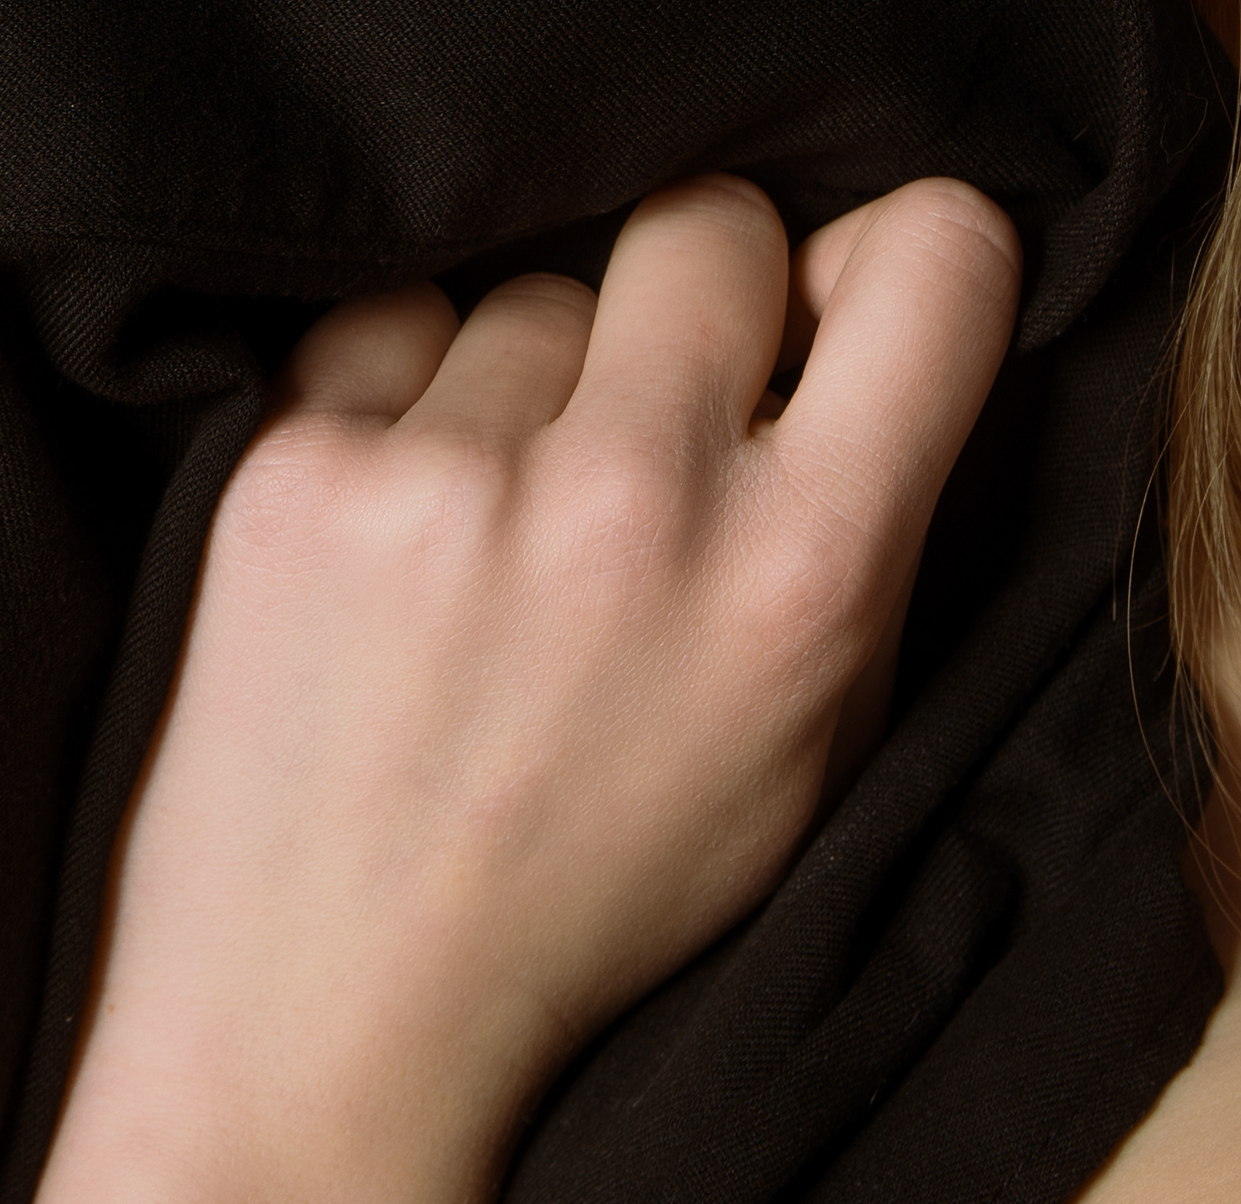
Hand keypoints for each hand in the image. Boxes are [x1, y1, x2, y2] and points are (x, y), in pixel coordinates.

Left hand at [40, 174, 1020, 1203]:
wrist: (335, 1020)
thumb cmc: (596, 876)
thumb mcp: (807, 733)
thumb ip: (861, 510)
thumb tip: (861, 272)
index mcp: (805, 574)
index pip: (940, 257)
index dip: (895, 251)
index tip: (840, 288)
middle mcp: (637, 502)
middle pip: (708, 222)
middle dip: (691, 293)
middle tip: (644, 402)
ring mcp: (456, 477)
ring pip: (533, 286)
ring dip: (525, 375)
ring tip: (492, 526)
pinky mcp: (300, 467)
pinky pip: (389, 321)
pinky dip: (397, 399)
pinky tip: (393, 524)